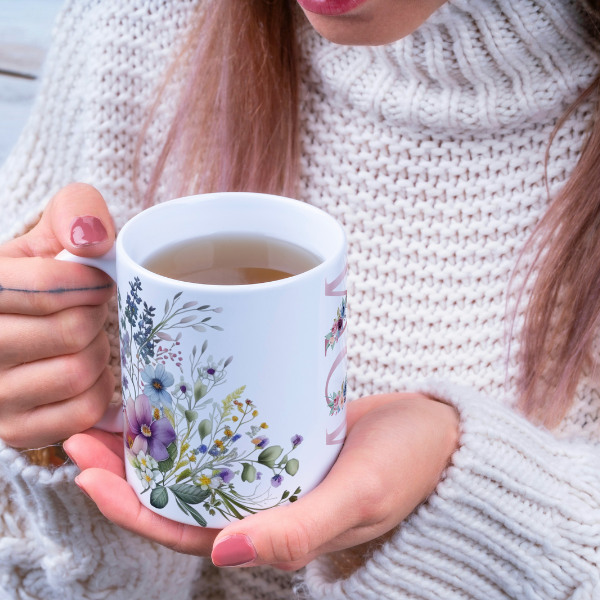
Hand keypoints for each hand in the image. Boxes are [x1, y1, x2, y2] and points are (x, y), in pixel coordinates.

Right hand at [0, 183, 115, 447]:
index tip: (95, 280)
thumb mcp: (44, 237)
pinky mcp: (15, 429)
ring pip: (79, 372)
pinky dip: (98, 388)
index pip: (50, 287)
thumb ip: (72, 213)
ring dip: (97, 351)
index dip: (89, 281)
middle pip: (73, 331)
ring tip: (83, 339)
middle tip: (88, 310)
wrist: (14, 325)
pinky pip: (84, 410)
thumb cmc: (32, 281)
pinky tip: (83, 369)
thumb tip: (94, 238)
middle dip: (94, 315)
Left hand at [64, 393, 458, 568]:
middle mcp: (263, 501)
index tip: (89, 470)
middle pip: (178, 493)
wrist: (442, 435)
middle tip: (84, 429)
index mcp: (272, 530)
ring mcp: (271, 467)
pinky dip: (196, 418)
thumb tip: (223, 555)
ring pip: (197, 461)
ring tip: (113, 408)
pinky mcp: (282, 434)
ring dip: (153, 440)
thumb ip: (298, 534)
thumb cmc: (411, 470)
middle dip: (125, 469)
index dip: (131, 509)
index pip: (185, 529)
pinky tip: (175, 394)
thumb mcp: (360, 500)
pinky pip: (227, 432)